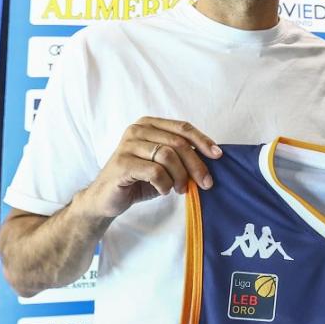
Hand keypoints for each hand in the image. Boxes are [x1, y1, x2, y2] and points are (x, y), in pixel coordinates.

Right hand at [78, 117, 220, 219]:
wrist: (106, 198)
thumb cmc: (139, 180)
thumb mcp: (164, 165)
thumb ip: (182, 156)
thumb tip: (212, 158)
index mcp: (149, 124)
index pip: (182, 127)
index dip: (203, 141)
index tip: (218, 155)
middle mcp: (137, 130)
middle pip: (178, 142)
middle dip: (196, 165)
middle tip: (205, 183)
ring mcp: (127, 145)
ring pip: (168, 155)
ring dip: (180, 176)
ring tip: (179, 189)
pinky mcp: (122, 163)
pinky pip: (155, 171)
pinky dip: (165, 183)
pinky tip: (163, 190)